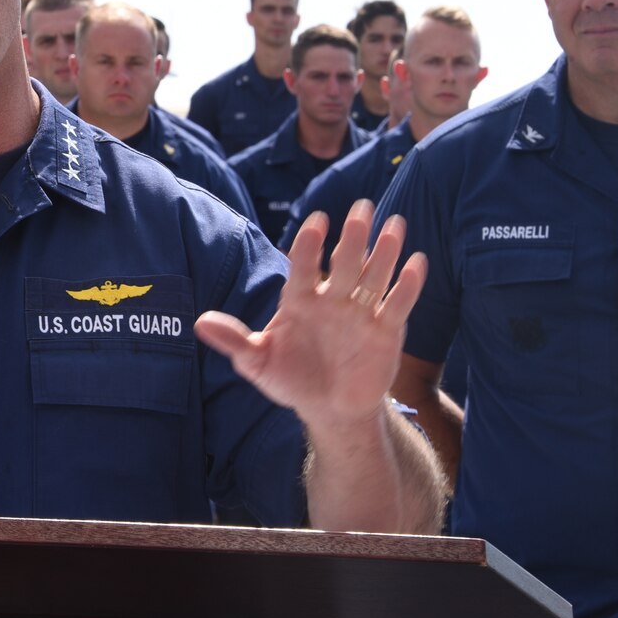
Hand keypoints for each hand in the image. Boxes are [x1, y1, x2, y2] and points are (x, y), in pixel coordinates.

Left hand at [195, 199, 426, 431]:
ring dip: (384, 252)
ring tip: (394, 224)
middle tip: (361, 208)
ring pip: (373, 276)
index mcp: (299, 300)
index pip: (302, 265)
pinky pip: (397, 304)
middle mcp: (332, 299)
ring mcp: (360, 312)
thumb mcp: (258, 362)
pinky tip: (417, 261)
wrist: (328, 409)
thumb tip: (200, 322)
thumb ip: (234, 341)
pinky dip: (408, 285)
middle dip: (353, 237)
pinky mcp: (385, 331)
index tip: (317, 221)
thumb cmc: (290, 379)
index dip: (309, 244)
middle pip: (343, 262)